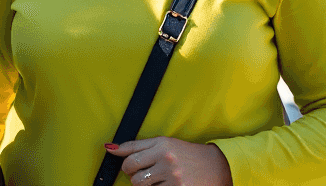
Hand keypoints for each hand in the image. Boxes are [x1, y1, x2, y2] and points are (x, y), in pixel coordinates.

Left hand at [108, 137, 232, 185]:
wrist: (216, 166)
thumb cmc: (185, 153)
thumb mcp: (162, 143)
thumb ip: (135, 146)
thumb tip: (109, 148)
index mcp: (161, 146)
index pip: (129, 160)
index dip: (127, 166)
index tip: (131, 167)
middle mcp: (168, 162)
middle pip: (135, 178)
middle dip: (136, 178)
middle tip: (146, 174)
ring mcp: (175, 179)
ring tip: (158, 179)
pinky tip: (165, 185)